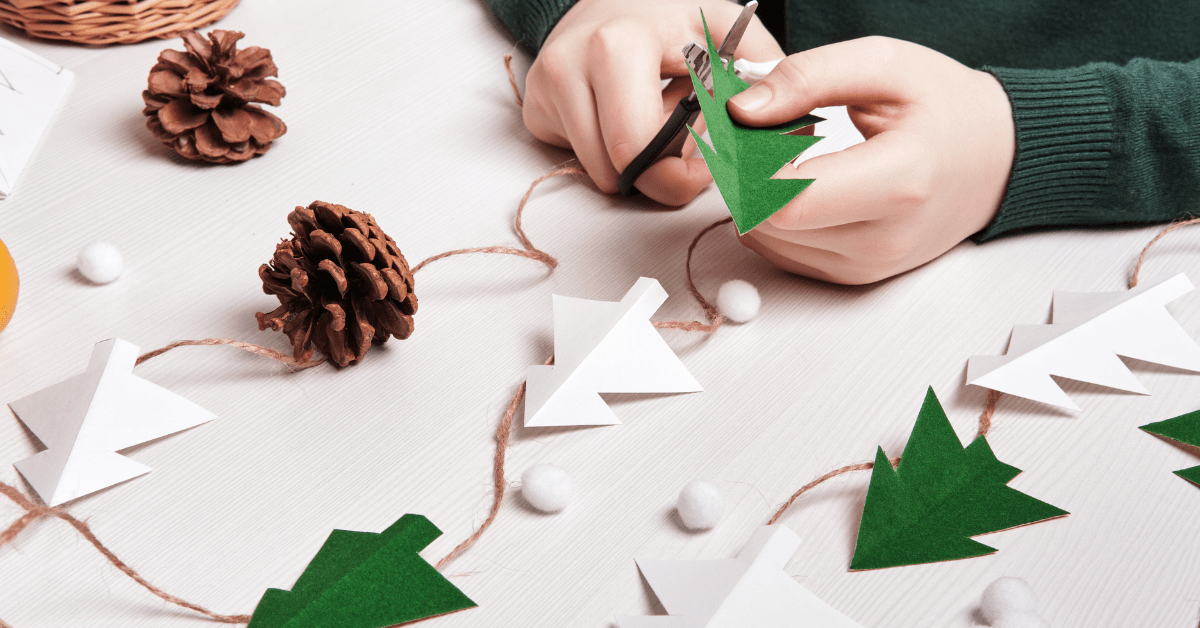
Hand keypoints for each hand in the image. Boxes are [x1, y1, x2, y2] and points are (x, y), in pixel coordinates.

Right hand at [523, 0, 783, 204]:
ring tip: (660, 120)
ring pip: (601, 174)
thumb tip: (784, 133)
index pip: (641, 148)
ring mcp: (546, 88)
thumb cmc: (676, 15)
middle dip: (663, 173)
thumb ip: (763, 79)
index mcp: (617, 46)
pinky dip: (612, 155)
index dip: (685, 170)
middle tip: (691, 151)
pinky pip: (582, 162)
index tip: (713, 158)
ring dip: (640, 165)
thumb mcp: (728, 30)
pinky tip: (628, 119)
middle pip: (619, 170)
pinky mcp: (536, 108)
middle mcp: (569, 66)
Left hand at [728, 37, 1014, 283]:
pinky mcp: (854, 277)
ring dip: (756, 197)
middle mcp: (884, 239)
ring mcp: (869, 266)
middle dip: (745, 175)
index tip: (741, 127)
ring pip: (767, 241)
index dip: (746, 166)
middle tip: (759, 132)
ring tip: (786, 154)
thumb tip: (742, 109)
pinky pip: (782, 253)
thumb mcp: (884, 65)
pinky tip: (797, 183)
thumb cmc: (947, 109)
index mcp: (899, 184)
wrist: (998, 159)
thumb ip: (808, 78)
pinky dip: (773, 218)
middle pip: (768, 223)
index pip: (787, 200)